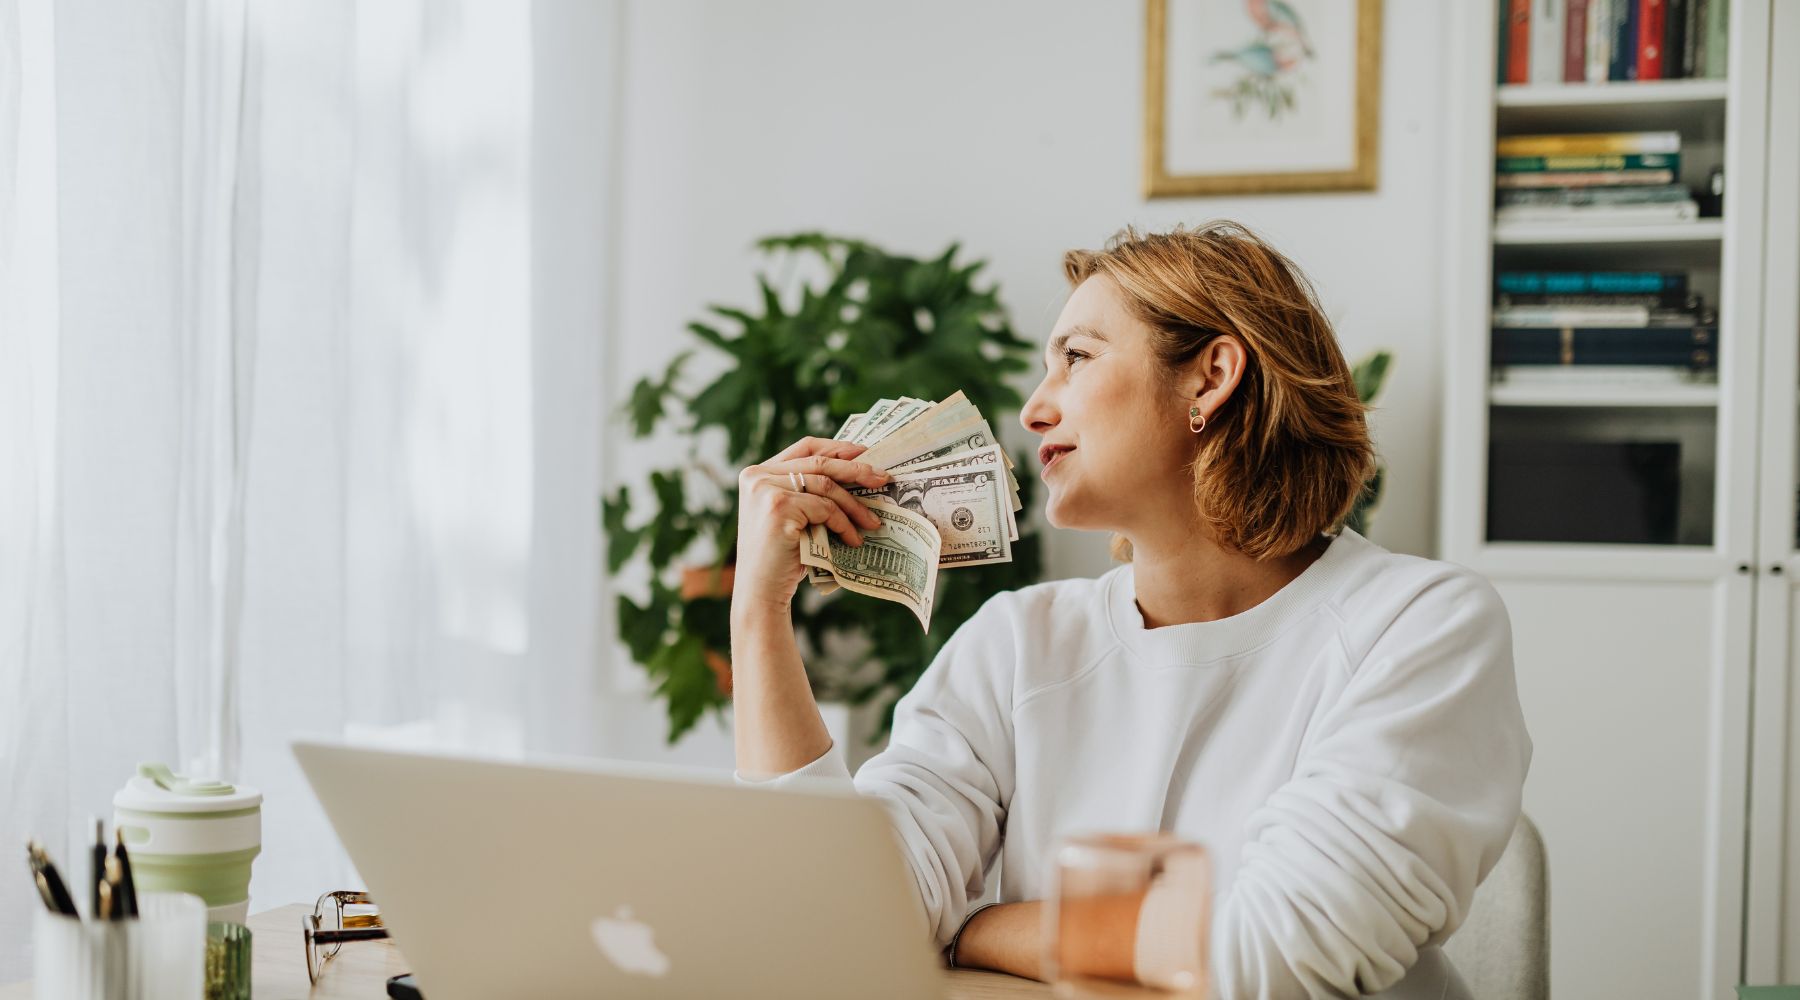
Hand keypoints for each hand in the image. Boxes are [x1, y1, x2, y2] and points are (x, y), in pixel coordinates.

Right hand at [734, 437, 889, 611]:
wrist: (761, 592)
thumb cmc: (781, 557)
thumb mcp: (792, 515)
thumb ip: (808, 491)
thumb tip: (858, 471)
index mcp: (758, 473)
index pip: (804, 447)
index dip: (837, 447)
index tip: (866, 454)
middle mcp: (757, 476)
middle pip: (819, 463)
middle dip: (856, 470)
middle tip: (883, 479)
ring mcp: (766, 489)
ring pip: (825, 486)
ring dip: (854, 506)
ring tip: (872, 522)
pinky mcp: (778, 506)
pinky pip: (824, 508)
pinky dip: (843, 523)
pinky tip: (852, 539)